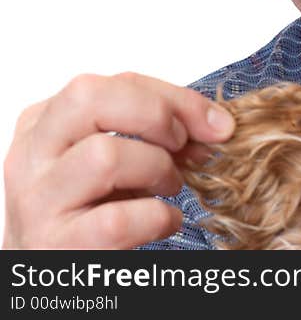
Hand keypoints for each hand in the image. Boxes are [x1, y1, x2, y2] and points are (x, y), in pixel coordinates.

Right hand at [3, 72, 234, 248]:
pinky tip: (165, 222)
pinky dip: (157, 218)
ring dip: (157, 169)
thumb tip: (215, 125)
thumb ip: (155, 131)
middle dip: (156, 115)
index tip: (214, 122)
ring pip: (105, 156)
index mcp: (46, 121)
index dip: (175, 97)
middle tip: (181, 145)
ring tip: (169, 187)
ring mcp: (37, 200)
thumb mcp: (117, 158)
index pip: (115, 81)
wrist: (51, 272)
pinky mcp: (54, 245)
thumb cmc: (89, 208)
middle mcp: (31, 154)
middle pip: (92, 97)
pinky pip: (118, 220)